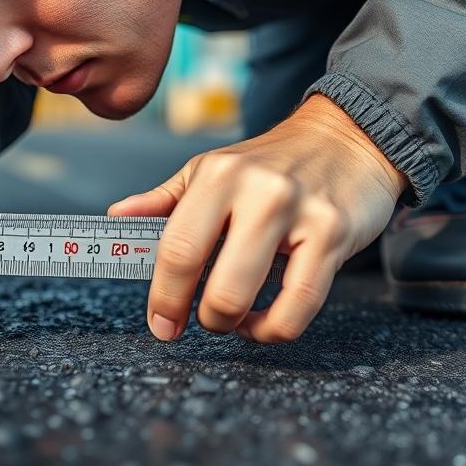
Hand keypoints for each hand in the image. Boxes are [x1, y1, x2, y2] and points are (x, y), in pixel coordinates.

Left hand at [108, 95, 407, 342]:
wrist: (349, 137)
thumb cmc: (271, 163)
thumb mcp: (211, 171)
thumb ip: (164, 200)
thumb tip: (116, 217)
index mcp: (217, 176)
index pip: (176, 249)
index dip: (163, 297)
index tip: (160, 323)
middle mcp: (257, 191)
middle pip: (213, 283)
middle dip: (201, 318)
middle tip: (201, 321)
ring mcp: (299, 213)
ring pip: (250, 298)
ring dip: (233, 324)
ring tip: (232, 318)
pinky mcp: (335, 235)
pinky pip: (299, 306)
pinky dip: (274, 328)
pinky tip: (265, 320)